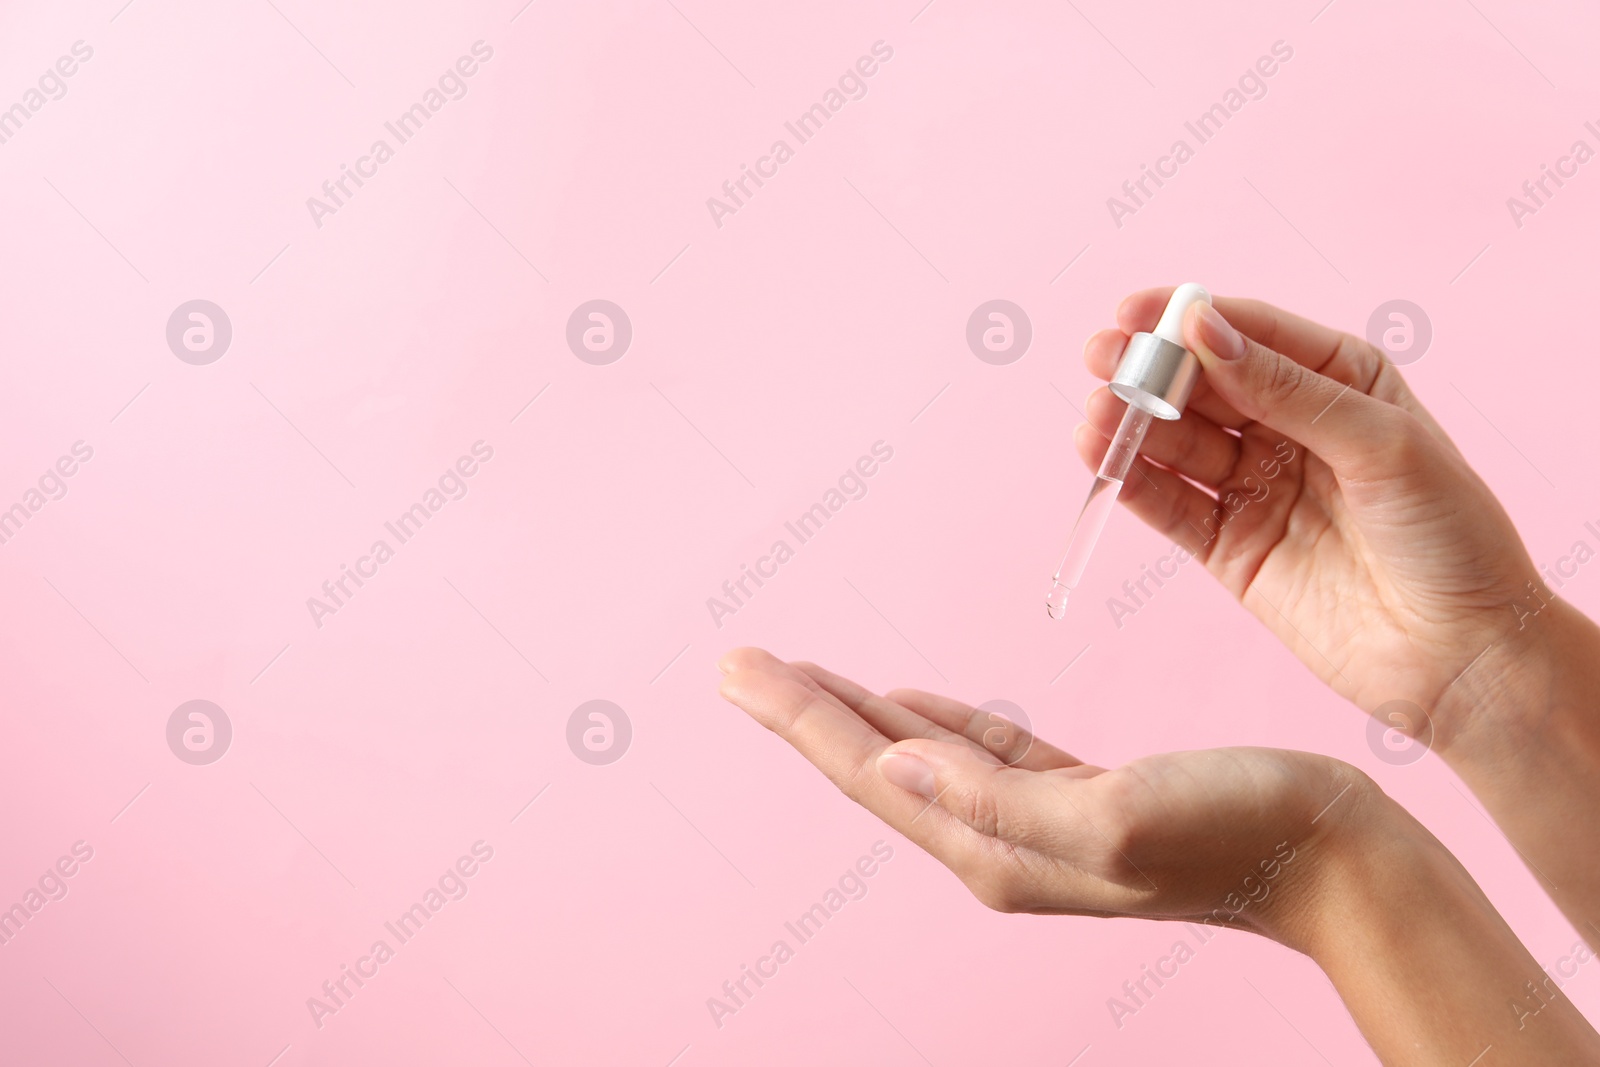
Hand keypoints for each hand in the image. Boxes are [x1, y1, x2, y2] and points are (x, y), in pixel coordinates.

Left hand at [716, 647, 1363, 941]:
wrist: (1333, 859)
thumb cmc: (1238, 829)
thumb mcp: (1114, 816)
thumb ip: (997, 796)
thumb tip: (894, 761)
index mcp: (995, 846)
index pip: (871, 771)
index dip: (799, 716)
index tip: (736, 666)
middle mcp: (999, 842)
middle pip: (876, 764)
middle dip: (804, 710)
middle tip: (741, 662)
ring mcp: (1034, 822)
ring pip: (919, 755)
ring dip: (856, 712)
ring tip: (799, 675)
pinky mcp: (1074, 797)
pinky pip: (977, 752)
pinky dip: (930, 721)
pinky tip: (903, 703)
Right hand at [1078, 289, 1548, 745]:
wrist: (1463, 654)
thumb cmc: (1452, 538)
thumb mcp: (1382, 443)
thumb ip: (1286, 389)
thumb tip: (1204, 330)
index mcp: (1340, 383)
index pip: (1250, 335)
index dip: (1190, 319)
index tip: (1136, 313)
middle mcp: (1291, 428)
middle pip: (1203, 386)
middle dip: (1150, 370)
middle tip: (1102, 358)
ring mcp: (1256, 488)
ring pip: (1178, 443)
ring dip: (1134, 425)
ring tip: (1098, 415)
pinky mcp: (1230, 547)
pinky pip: (1172, 506)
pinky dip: (1135, 483)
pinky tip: (1103, 459)